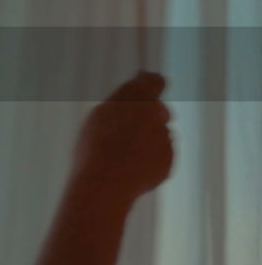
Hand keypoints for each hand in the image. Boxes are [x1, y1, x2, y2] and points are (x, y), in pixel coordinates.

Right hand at [70, 71, 173, 202]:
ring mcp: (165, 139)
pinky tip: (129, 167)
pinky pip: (160, 156)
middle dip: (148, 117)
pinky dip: (149, 159)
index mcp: (138, 99)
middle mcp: (157, 115)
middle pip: (159, 110)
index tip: (145, 86)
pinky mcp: (169, 160)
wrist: (104, 183)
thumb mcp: (99, 116)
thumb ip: (122, 101)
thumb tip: (138, 94)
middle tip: (125, 130)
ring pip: (159, 134)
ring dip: (146, 140)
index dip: (150, 83)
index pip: (155, 81)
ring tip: (120, 155)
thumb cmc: (95, 148)